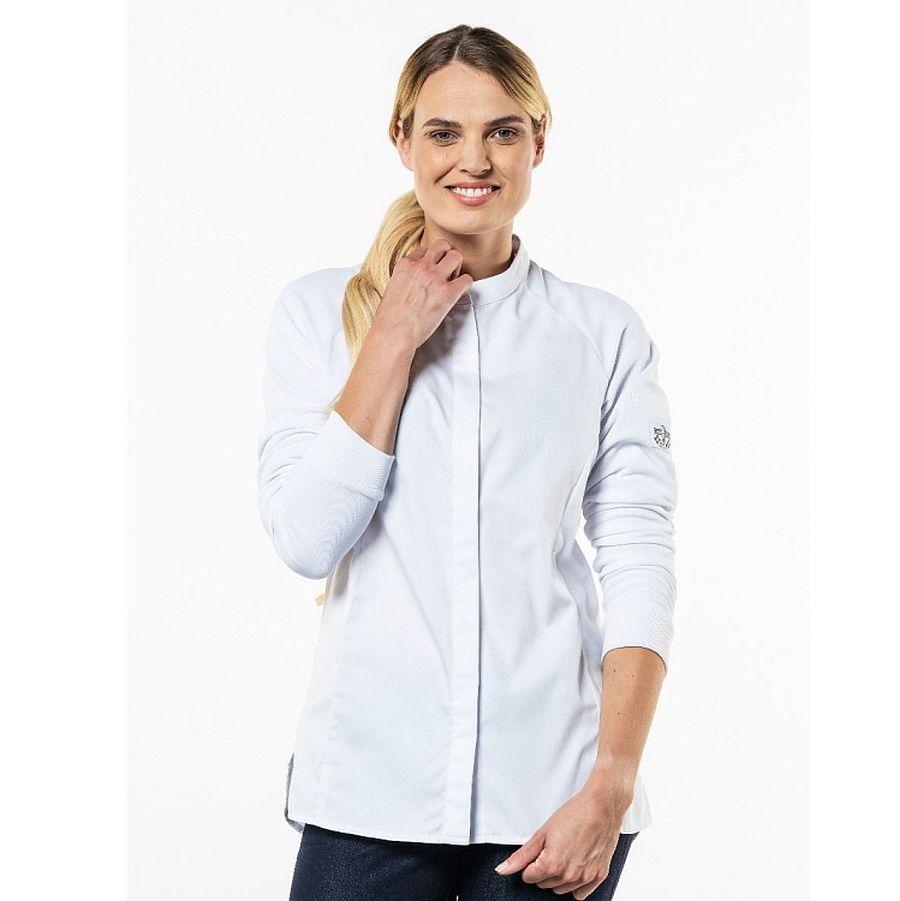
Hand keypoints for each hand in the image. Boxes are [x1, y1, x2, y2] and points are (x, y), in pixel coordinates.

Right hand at [373, 238, 472, 350]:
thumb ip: (403, 282)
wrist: (394, 333)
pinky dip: (465, 285)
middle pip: (442, 245)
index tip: (431, 271)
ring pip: (457, 256)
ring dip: (457, 267)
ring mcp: (435, 278)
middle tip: (446, 272)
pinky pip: (466, 279)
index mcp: (405, 265)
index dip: (430, 261)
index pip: (423, 250)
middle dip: (446, 256)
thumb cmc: (390, 319)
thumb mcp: (391, 291)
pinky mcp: (447, 293)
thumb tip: (410, 286)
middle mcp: (421, 267)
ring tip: (453, 280)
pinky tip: (458, 293)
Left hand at [494, 777, 633, 898]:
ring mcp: (585, 878)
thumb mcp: (543, 832)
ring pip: (560, 889)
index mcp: (552, 865)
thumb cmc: (574, 814)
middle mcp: (569, 876)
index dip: (530, 863)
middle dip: (544, 869)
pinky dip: (575, 883)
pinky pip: (580, 894)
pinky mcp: (598, 877)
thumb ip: (521, 855)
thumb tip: (503, 870)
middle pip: (544, 884)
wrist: (602, 806)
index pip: (529, 877)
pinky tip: (576, 864)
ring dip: (558, 876)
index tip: (539, 850)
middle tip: (553, 848)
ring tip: (565, 853)